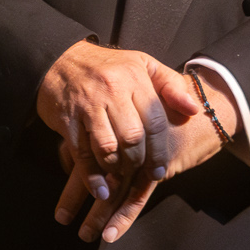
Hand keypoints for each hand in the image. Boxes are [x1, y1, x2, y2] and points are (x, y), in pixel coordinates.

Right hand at [36, 39, 177, 182]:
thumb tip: (193, 109)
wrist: (57, 59)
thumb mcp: (143, 65)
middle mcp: (111, 91)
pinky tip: (101, 189)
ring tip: (120, 177)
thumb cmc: (106, 66)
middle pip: (132, 138)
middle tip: (139, 175)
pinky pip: (81, 153)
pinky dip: (91, 176)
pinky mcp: (66, 119)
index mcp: (134, 78)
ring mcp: (87, 106)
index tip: (160, 171)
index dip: (159, 151)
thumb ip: (171, 86)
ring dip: (116, 169)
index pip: (154, 121)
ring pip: (107, 147)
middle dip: (138, 163)